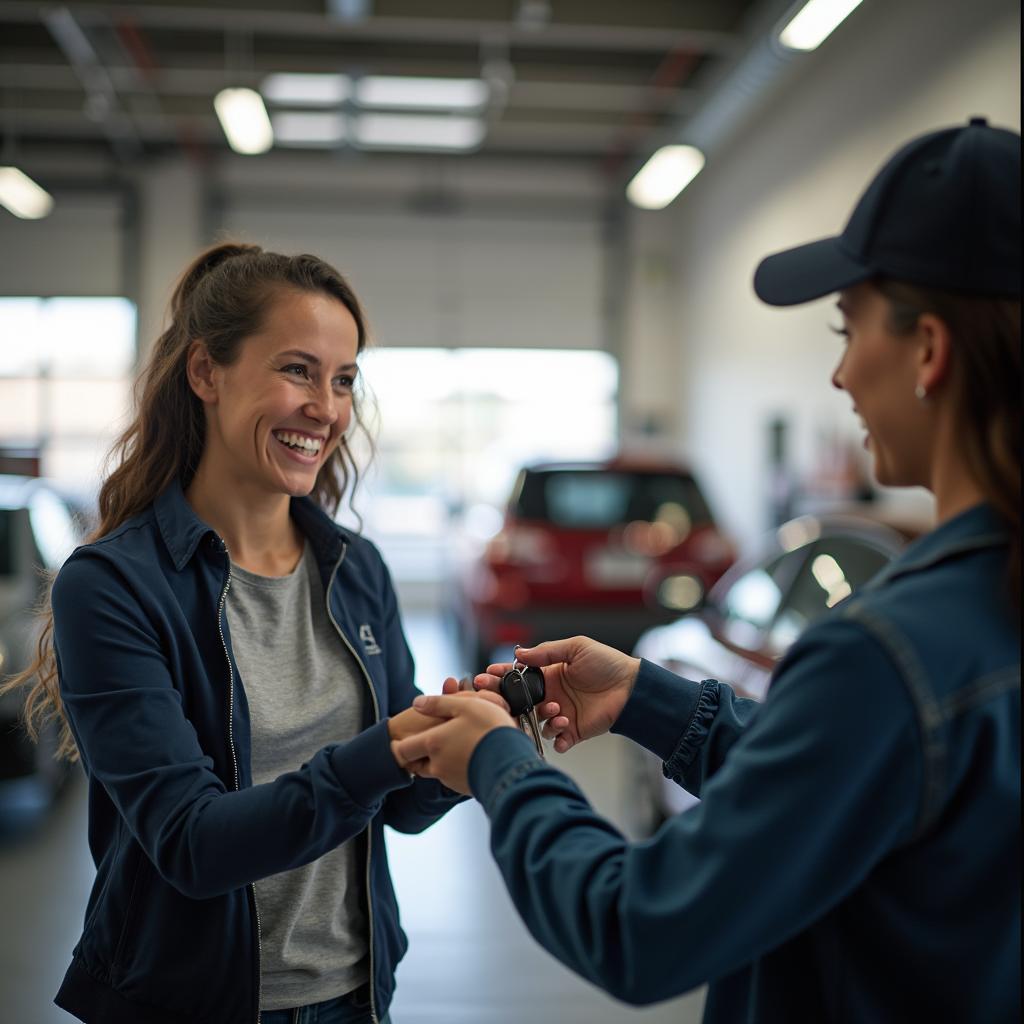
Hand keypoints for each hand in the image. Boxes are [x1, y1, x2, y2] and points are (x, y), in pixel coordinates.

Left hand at [390, 690, 513, 793]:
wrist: (513, 763)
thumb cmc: (489, 730)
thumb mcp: (465, 706)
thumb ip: (439, 703)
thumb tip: (417, 702)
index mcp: (432, 743)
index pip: (403, 750)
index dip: (399, 745)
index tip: (399, 740)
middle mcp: (437, 765)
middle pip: (417, 763)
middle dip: (419, 753)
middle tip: (429, 741)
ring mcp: (451, 779)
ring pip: (436, 769)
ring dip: (440, 759)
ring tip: (456, 743)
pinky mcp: (465, 787)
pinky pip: (454, 776)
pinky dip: (456, 766)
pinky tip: (471, 754)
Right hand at [474, 637, 639, 752]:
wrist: (632, 687)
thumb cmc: (607, 664)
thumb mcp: (576, 648)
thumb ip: (546, 653)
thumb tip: (518, 654)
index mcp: (550, 675)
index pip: (519, 677)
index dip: (502, 676)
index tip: (488, 676)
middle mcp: (552, 695)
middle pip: (521, 703)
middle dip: (510, 703)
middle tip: (504, 702)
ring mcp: (562, 714)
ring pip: (538, 723)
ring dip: (543, 718)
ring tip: (558, 710)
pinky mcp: (574, 731)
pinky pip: (557, 740)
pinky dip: (557, 738)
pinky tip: (564, 727)